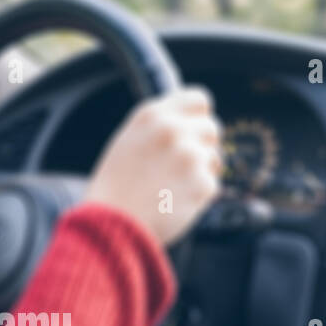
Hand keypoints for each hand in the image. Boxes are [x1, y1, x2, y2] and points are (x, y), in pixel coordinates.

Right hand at [83, 87, 223, 244]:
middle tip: (183, 166)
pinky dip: (198, 196)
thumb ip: (158, 126)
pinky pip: (212, 185)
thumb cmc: (116, 188)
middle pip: (212, 127)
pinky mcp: (202, 183)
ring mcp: (190, 156)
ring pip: (214, 158)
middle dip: (203, 146)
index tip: (194, 130)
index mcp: (152, 115)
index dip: (199, 117)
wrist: (110, 225)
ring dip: (200, 172)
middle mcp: (173, 130)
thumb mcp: (128, 141)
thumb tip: (190, 121)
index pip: (199, 99)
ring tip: (172, 188)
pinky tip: (174, 202)